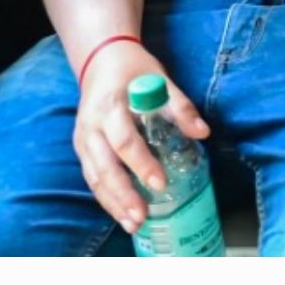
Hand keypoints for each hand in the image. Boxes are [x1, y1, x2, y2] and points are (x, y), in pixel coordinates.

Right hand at [74, 38, 205, 234]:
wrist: (100, 60)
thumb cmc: (134, 71)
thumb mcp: (160, 80)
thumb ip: (181, 107)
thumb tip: (202, 133)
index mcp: (110, 106)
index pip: (124, 140)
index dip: (141, 163)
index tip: (160, 183)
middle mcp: (91, 125)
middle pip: (104, 166)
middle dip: (123, 195)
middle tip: (142, 217)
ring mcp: (83, 138)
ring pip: (94, 177)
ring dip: (113, 203)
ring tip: (133, 224)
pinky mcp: (82, 148)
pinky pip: (92, 177)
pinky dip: (106, 198)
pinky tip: (122, 214)